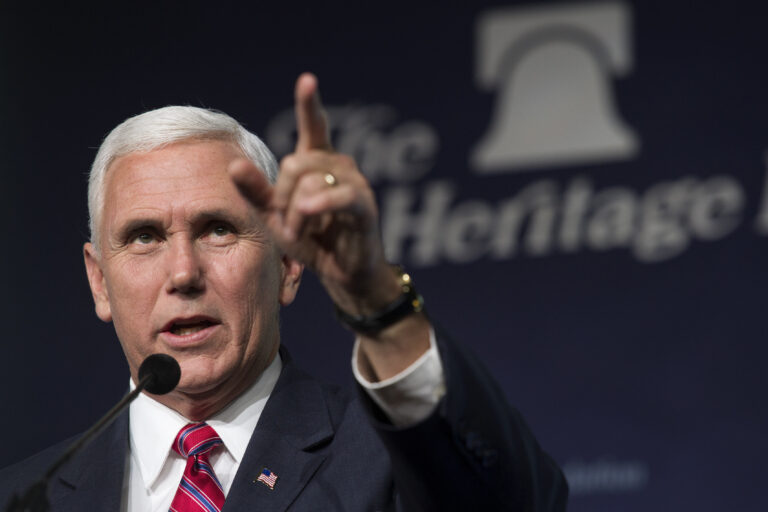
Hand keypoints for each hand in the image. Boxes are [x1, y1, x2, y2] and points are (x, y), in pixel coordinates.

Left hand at [230, 73, 430, 380]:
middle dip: (282, 197)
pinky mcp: (364, 206)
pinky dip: (319, 205)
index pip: (314, 127)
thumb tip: (233, 164)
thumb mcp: (275, 217)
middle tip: (289, 227)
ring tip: (302, 234)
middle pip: (295, 163)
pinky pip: (338, 196)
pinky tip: (308, 213)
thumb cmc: (312, 241)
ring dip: (296, 215)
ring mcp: (354, 183)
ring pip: (309, 182)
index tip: (307, 81)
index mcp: (318, 163)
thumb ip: (257, 192)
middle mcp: (338, 165)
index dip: (309, 105)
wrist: (342, 274)